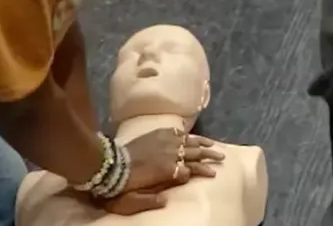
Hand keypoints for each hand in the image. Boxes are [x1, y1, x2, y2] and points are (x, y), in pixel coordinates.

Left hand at [101, 129, 222, 213]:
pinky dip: (185, 134)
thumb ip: (152, 201)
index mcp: (169, 170)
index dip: (203, 172)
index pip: (192, 171)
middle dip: (210, 156)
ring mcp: (165, 142)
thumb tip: (166, 200)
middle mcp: (171, 154)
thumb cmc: (123, 186)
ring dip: (202, 143)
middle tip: (222, 157)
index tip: (213, 173)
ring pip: (189, 141)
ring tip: (212, 144)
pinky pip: (175, 132)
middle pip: (195, 154)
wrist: (110, 166)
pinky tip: (190, 135)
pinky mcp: (157, 134)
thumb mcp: (135, 201)